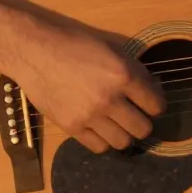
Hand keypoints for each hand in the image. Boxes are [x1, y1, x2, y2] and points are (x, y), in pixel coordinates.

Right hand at [12, 22, 164, 152]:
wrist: (35, 52)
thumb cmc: (75, 45)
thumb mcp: (111, 49)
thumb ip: (135, 70)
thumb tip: (154, 90)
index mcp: (123, 75)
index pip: (156, 105)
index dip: (156, 105)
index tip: (149, 104)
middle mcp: (109, 99)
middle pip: (143, 129)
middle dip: (142, 122)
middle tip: (133, 115)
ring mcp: (89, 116)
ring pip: (123, 143)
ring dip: (124, 134)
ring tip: (116, 124)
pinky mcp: (72, 127)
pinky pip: (99, 147)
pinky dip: (103, 141)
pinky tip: (99, 128)